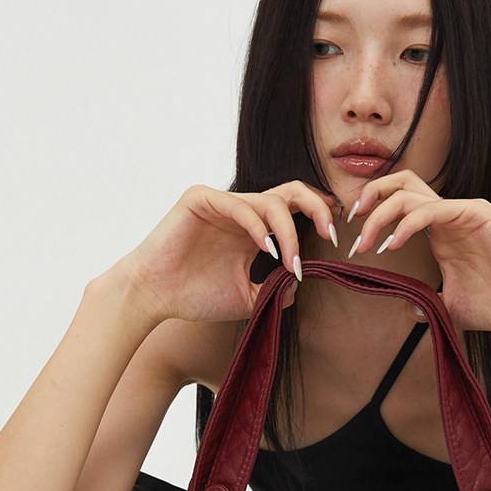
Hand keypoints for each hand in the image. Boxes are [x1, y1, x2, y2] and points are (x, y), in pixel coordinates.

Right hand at [109, 181, 339, 325]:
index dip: (320, 217)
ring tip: (290, 262)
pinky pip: (239, 205)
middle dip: (318, 209)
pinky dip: (258, 226)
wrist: (154, 297)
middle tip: (330, 234)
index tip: (336, 241)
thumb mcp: (247, 298)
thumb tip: (302, 284)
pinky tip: (266, 249)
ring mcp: (222, 202)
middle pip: (292, 192)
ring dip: (287, 233)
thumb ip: (276, 290)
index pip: (296, 209)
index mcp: (254, 229)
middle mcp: (242, 211)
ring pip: (270, 201)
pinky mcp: (200, 198)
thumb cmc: (195, 297)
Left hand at [345, 170, 490, 332]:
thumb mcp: (452, 306)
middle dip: (368, 198)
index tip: (353, 241)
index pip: (398, 203)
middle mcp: (448, 214)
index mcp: (440, 230)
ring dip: (379, 215)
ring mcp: (461, 210)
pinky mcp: (475, 213)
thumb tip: (407, 310)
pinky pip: (430, 209)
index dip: (371, 214)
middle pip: (398, 183)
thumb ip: (428, 303)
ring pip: (408, 193)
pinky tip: (392, 245)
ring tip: (366, 243)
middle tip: (351, 227)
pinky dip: (406, 224)